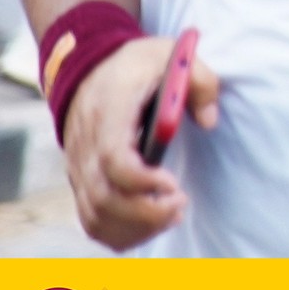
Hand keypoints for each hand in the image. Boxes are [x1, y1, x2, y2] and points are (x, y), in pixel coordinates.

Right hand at [59, 34, 222, 250]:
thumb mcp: (172, 56)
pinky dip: (120, 233)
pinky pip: (91, 220)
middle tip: (181, 204)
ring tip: (172, 214)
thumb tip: (209, 120)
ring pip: (95, 216)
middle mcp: (85, 145)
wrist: (90, 67)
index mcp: (108, 112)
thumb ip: (198, 82)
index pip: (112, 158)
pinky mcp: (82, 181)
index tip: (173, 183)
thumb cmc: (136, 65)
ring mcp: (79, 167)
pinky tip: (152, 224)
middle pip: (103, 197)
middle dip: (146, 212)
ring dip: (136, 227)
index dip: (142, 180)